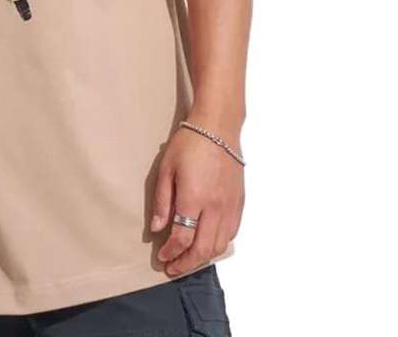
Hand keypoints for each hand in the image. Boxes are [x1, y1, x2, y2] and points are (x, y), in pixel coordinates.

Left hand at [150, 122, 244, 276]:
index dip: (171, 253)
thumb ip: (163, 201)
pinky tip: (208, 244)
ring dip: (203, 258)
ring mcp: (230, 206)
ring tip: (188, 260)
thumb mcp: (166, 168)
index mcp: (194, 198)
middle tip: (173, 269)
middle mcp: (215, 207)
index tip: (161, 258)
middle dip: (186, 263)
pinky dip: (219, 244)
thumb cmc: (189, 143)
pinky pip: (231, 233)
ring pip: (220, 245)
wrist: (218, 128)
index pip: (182, 238)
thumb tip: (157, 228)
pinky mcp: (239, 203)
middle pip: (203, 249)